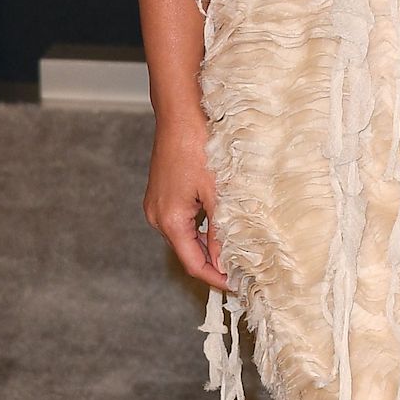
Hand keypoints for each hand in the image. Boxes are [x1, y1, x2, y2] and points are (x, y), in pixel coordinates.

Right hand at [144, 112, 228, 291]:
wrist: (179, 113)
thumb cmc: (197, 146)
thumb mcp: (216, 191)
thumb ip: (220, 228)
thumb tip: (226, 260)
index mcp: (170, 221)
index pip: (193, 264)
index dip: (216, 278)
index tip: (237, 286)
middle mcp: (157, 217)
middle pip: (187, 252)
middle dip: (213, 263)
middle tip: (242, 270)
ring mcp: (157, 205)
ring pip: (185, 236)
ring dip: (208, 244)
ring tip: (236, 250)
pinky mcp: (161, 194)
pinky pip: (181, 220)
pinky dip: (200, 227)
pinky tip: (220, 224)